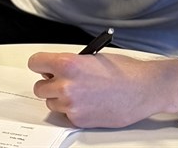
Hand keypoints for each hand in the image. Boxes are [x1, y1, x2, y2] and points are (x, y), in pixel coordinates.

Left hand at [27, 52, 177, 127]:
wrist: (143, 89)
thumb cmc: (123, 71)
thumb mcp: (92, 57)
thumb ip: (71, 63)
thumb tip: (57, 69)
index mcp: (68, 64)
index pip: (35, 62)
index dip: (40, 64)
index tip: (43, 66)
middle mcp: (66, 85)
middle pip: (39, 87)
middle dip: (49, 84)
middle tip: (62, 80)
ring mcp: (71, 105)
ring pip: (51, 103)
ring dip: (60, 98)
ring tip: (80, 92)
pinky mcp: (79, 120)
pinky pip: (65, 115)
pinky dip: (73, 110)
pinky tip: (88, 102)